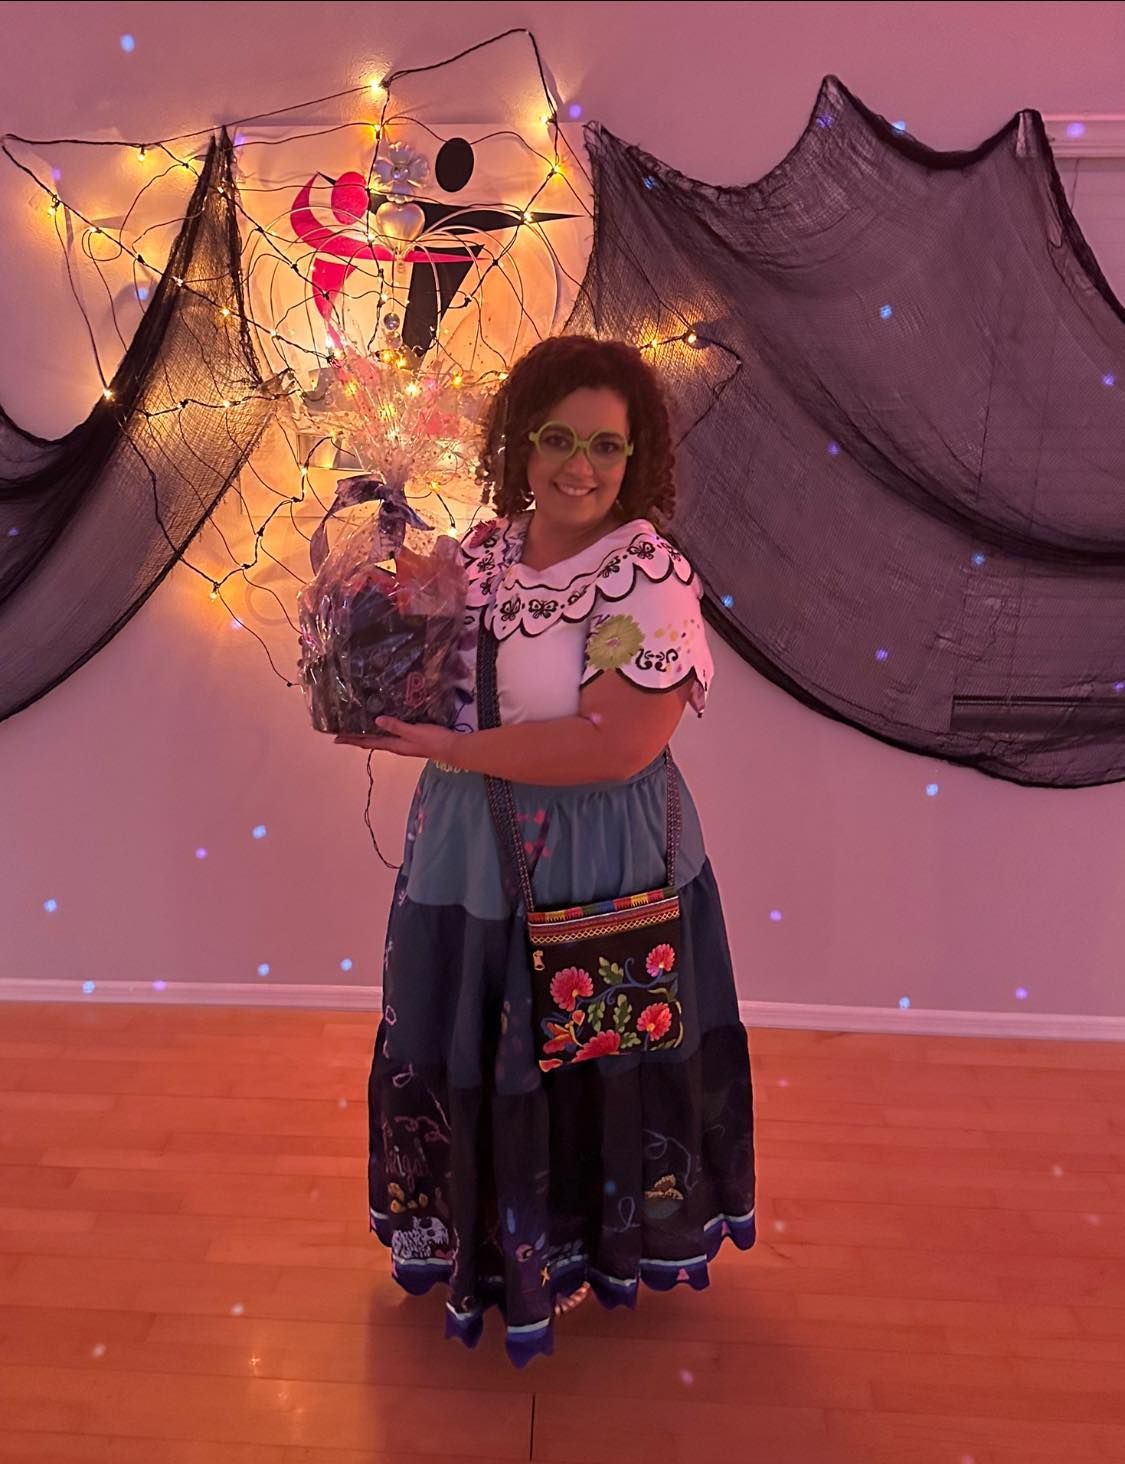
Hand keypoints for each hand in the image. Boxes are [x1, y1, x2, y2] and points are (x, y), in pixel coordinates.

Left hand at [334, 718, 456, 762]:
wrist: (452, 748)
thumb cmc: (433, 740)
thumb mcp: (413, 731)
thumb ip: (396, 726)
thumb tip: (375, 720)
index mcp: (394, 745)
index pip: (369, 742)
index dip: (353, 740)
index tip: (337, 738)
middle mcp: (396, 745)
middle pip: (372, 742)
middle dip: (357, 738)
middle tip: (341, 733)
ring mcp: (404, 743)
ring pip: (380, 739)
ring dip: (368, 735)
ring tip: (357, 728)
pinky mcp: (411, 739)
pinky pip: (391, 735)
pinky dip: (382, 730)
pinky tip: (382, 725)